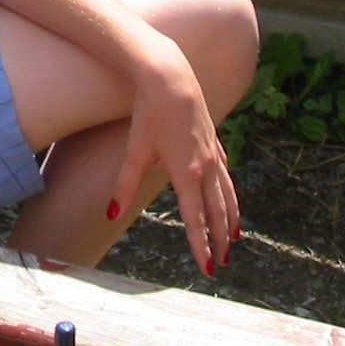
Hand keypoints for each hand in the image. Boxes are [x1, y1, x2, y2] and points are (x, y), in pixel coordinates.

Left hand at [111, 35, 239, 277]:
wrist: (170, 76)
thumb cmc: (149, 112)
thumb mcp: (134, 150)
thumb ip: (123, 185)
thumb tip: (110, 215)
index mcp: (186, 173)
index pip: (195, 219)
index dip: (200, 246)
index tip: (207, 268)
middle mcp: (205, 167)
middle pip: (217, 212)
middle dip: (219, 240)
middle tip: (223, 264)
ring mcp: (213, 153)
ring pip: (227, 194)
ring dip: (230, 219)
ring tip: (234, 239)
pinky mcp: (213, 140)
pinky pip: (226, 175)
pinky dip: (230, 193)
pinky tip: (229, 198)